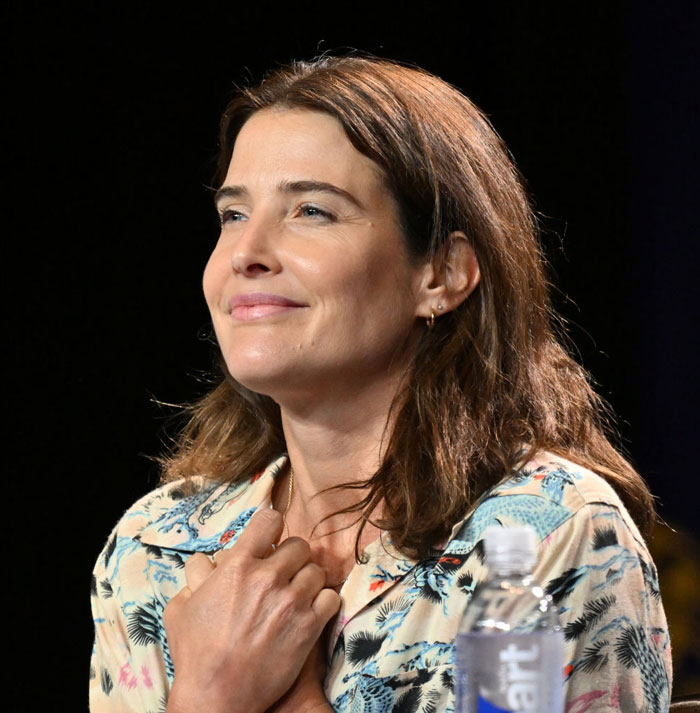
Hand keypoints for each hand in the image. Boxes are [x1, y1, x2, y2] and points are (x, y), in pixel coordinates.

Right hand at [163, 508, 340, 712]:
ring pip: (316, 569)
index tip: (270, 538)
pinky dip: (323, 602)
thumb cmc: (195, 655)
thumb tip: (208, 563)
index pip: (269, 520)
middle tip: (283, 572)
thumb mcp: (181, 608)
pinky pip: (330, 597)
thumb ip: (195, 577)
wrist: (217, 697)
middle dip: (290, 557)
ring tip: (296, 594)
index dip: (271, 526)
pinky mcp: (309, 626)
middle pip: (298, 545)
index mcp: (237, 566)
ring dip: (306, 579)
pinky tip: (310, 610)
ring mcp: (291, 601)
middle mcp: (267, 578)